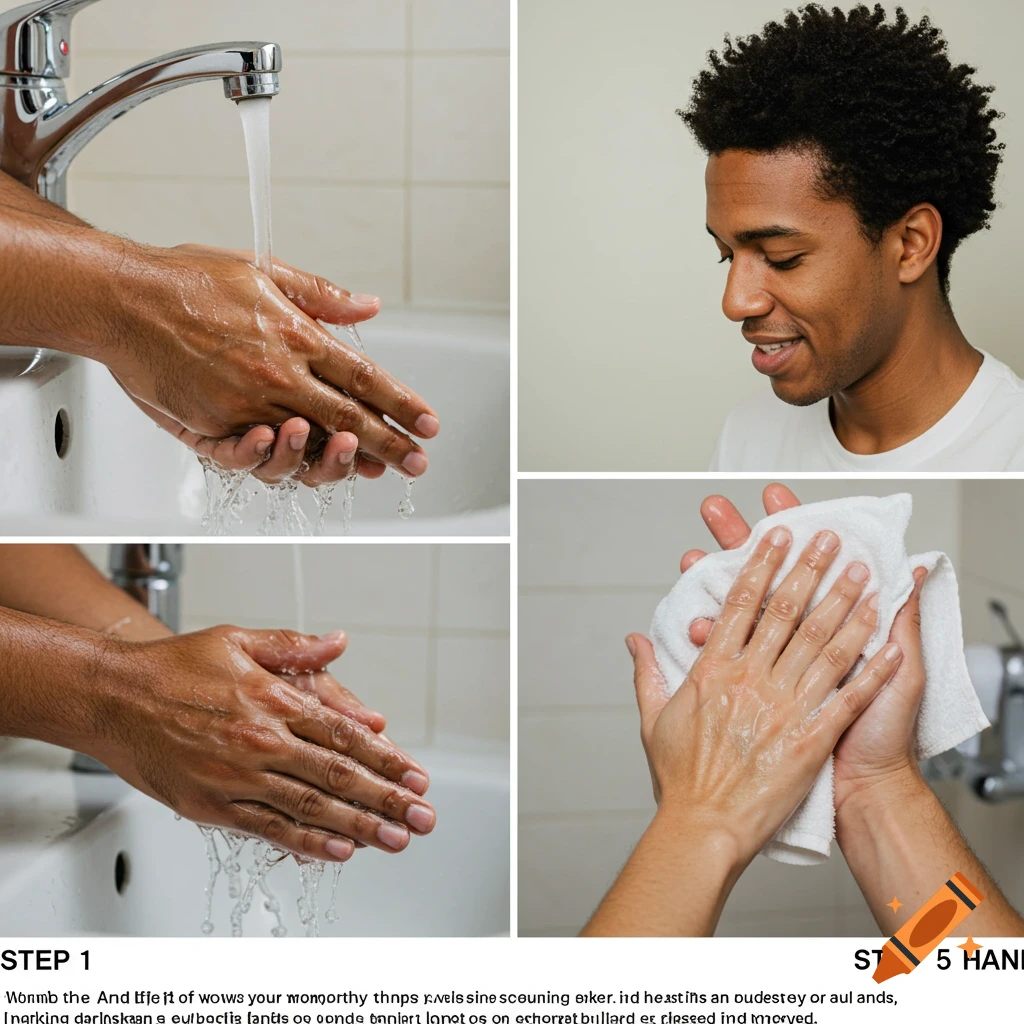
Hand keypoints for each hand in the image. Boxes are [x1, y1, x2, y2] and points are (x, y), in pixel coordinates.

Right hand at [85, 627, 434, 860]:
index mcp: (274, 699)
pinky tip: (337, 852)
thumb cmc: (174, 667)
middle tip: (422, 817)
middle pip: (337, 774)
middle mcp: (261, 740)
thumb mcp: (239, 640)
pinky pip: (266, 828)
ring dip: (359, 826)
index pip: (345, 733)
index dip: (386, 758)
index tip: (416, 775)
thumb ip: (295, 647)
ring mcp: (236, 776)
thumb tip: (339, 642)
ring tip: (395, 839)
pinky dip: (305, 842)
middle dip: (387, 798)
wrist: (111, 696)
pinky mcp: (210, 804)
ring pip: (310, 806)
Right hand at [103, 243, 437, 476]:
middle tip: (417, 463)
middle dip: (390, 445)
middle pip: (348, 420)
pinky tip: (302, 460)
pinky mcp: (212, 425)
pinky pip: (255, 456)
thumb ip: (321, 295)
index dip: (402, 404)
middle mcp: (277, 375)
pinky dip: (279, 462)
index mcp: (296, 336)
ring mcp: (245, 404)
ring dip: (343, 461)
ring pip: (308, 446)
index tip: (428, 423)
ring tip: (370, 466)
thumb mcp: (263, 270)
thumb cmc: (187, 280)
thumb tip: (370, 305)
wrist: (120, 297)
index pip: (365, 378)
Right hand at [629, 527, 902, 867]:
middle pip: (788, 613)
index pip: (743, 604)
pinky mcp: (811, 739)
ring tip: (864, 576)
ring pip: (822, 645)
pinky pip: (847, 697)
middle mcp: (752, 681)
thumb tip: (635, 641)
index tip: (777, 536)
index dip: (763, 565)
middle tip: (831, 539)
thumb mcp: (653, 719)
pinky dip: (871, 670)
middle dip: (811, 570)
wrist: (704, 828)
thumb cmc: (681, 779)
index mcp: (715, 671)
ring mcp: (784, 708)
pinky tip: (890, 644)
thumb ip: (648, 673)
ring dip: (846, 606)